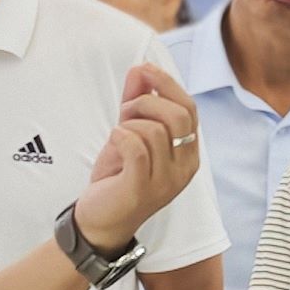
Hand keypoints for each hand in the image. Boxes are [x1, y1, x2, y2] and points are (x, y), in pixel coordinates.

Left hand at [74, 60, 204, 251]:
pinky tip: (113, 141)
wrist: (100, 220)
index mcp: (188, 154)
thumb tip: (141, 69)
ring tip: (117, 136)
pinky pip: (136, 147)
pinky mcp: (142, 189)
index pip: (190, 109)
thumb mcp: (128, 133)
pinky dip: (120, 136)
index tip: (145, 70)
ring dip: (129, 124)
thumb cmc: (117, 177)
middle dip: (146, 103)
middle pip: (179, 115)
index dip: (168, 84)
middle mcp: (184, 168)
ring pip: (155, 130)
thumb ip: (136, 102)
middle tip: (125, 112)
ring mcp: (166, 181)